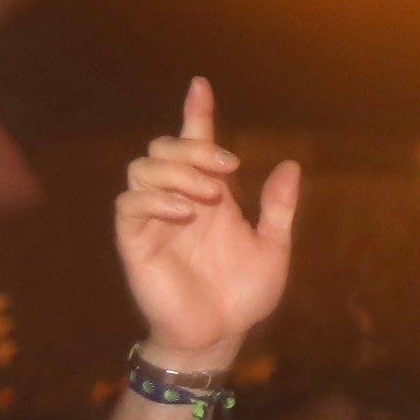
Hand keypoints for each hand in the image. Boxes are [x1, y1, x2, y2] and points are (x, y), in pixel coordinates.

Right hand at [113, 81, 300, 377]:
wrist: (221, 334)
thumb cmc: (243, 295)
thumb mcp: (274, 248)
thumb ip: (279, 209)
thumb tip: (290, 165)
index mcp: (211, 197)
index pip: (197, 145)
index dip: (197, 114)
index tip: (201, 85)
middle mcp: (179, 200)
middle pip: (164, 148)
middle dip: (193, 147)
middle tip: (226, 168)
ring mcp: (154, 219)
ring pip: (142, 168)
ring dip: (177, 171)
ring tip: (209, 195)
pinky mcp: (134, 241)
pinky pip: (129, 205)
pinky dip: (155, 199)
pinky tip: (184, 211)